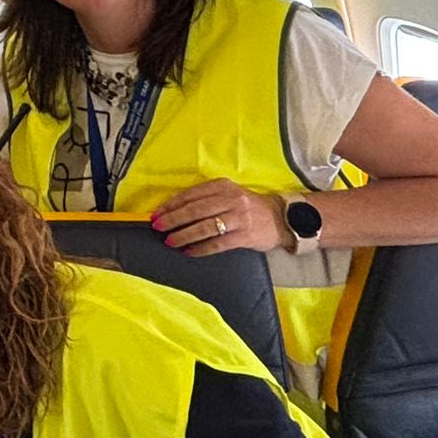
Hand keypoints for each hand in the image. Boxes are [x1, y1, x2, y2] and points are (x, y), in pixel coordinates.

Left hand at [152, 180, 286, 254]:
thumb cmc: (247, 207)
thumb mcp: (228, 194)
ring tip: (170, 241)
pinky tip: (190, 251)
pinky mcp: (245, 235)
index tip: (157, 214)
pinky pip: (218, 243)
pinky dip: (201, 248)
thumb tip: (174, 211)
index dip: (171, 204)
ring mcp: (239, 217)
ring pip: (205, 226)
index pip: (191, 194)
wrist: (280, 218)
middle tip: (158, 227)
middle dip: (173, 219)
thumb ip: (205, 199)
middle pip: (195, 210)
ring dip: (184, 235)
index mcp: (223, 186)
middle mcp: (231, 199)